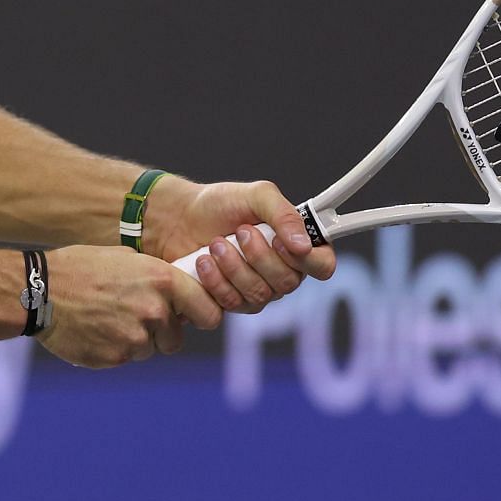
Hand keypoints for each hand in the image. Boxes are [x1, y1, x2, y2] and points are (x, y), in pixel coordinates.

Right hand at [38, 245, 222, 367]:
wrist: (39, 291)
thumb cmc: (81, 268)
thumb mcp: (126, 259)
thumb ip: (158, 278)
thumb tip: (182, 297)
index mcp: (162, 281)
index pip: (208, 313)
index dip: (202, 317)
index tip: (192, 318)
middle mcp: (154, 311)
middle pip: (176, 338)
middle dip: (162, 332)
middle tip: (135, 317)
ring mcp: (135, 338)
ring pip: (149, 350)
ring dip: (136, 340)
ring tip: (107, 319)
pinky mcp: (115, 358)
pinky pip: (125, 358)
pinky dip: (114, 348)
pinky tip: (94, 329)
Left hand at [142, 176, 337, 314]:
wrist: (176, 219)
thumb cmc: (219, 204)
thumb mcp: (255, 195)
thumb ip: (283, 214)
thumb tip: (304, 244)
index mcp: (297, 245)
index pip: (323, 265)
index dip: (307, 259)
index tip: (280, 240)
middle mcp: (283, 272)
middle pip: (288, 283)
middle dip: (259, 256)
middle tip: (240, 232)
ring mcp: (257, 291)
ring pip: (260, 296)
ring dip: (234, 266)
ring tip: (215, 243)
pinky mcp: (231, 303)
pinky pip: (232, 305)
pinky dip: (215, 281)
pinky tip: (203, 262)